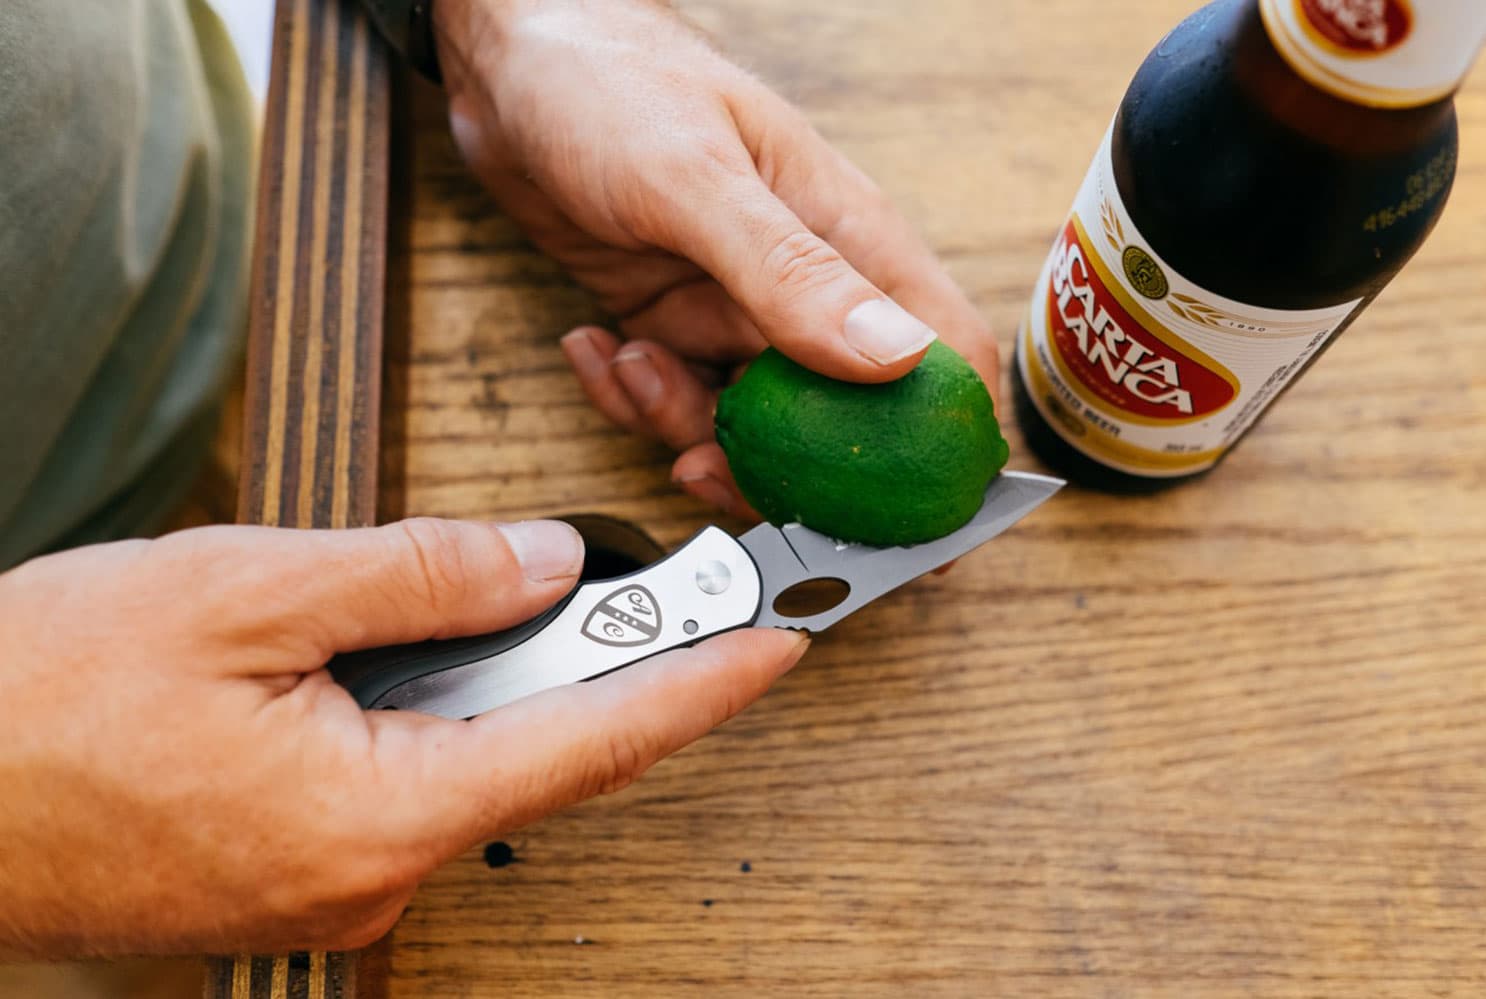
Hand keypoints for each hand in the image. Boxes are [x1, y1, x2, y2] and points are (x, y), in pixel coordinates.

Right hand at [0, 520, 806, 956]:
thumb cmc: (44, 698)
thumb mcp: (244, 591)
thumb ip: (417, 573)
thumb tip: (543, 561)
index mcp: (379, 813)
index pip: (595, 740)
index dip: (702, 684)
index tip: (781, 640)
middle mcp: (374, 874)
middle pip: (540, 749)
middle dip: (600, 659)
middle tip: (658, 573)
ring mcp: (335, 884)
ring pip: (469, 760)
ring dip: (491, 676)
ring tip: (465, 596)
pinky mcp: (298, 869)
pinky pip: (405, 779)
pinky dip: (426, 709)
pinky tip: (384, 656)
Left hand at [433, 0, 999, 518]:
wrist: (510, 57)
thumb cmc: (613, 81)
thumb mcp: (697, 180)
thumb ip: (792, 272)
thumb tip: (899, 358)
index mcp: (848, 239)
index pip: (943, 357)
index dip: (943, 446)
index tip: (907, 520)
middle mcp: (804, 287)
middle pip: (841, 422)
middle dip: (780, 468)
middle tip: (710, 471)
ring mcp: (736, 310)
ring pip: (746, 425)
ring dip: (681, 423)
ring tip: (632, 360)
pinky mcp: (672, 322)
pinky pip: (672, 400)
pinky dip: (631, 396)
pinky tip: (594, 344)